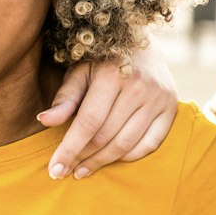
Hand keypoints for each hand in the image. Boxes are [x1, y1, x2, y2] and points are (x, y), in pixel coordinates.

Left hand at [39, 42, 177, 178]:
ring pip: (126, 144)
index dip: (70, 149)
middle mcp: (139, 86)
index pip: (88, 122)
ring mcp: (158, 98)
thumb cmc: (103, 60)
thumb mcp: (80, 71)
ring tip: (82, 169)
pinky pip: (149, 144)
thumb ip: (65, 98)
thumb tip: (44, 120)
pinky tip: (110, 160)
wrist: (143, 44)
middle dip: (82, 157)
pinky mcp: (171, 108)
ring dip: (102, 161)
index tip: (54, 169)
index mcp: (112, 74)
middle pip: (106, 136)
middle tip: (65, 170)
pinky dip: (129, 157)